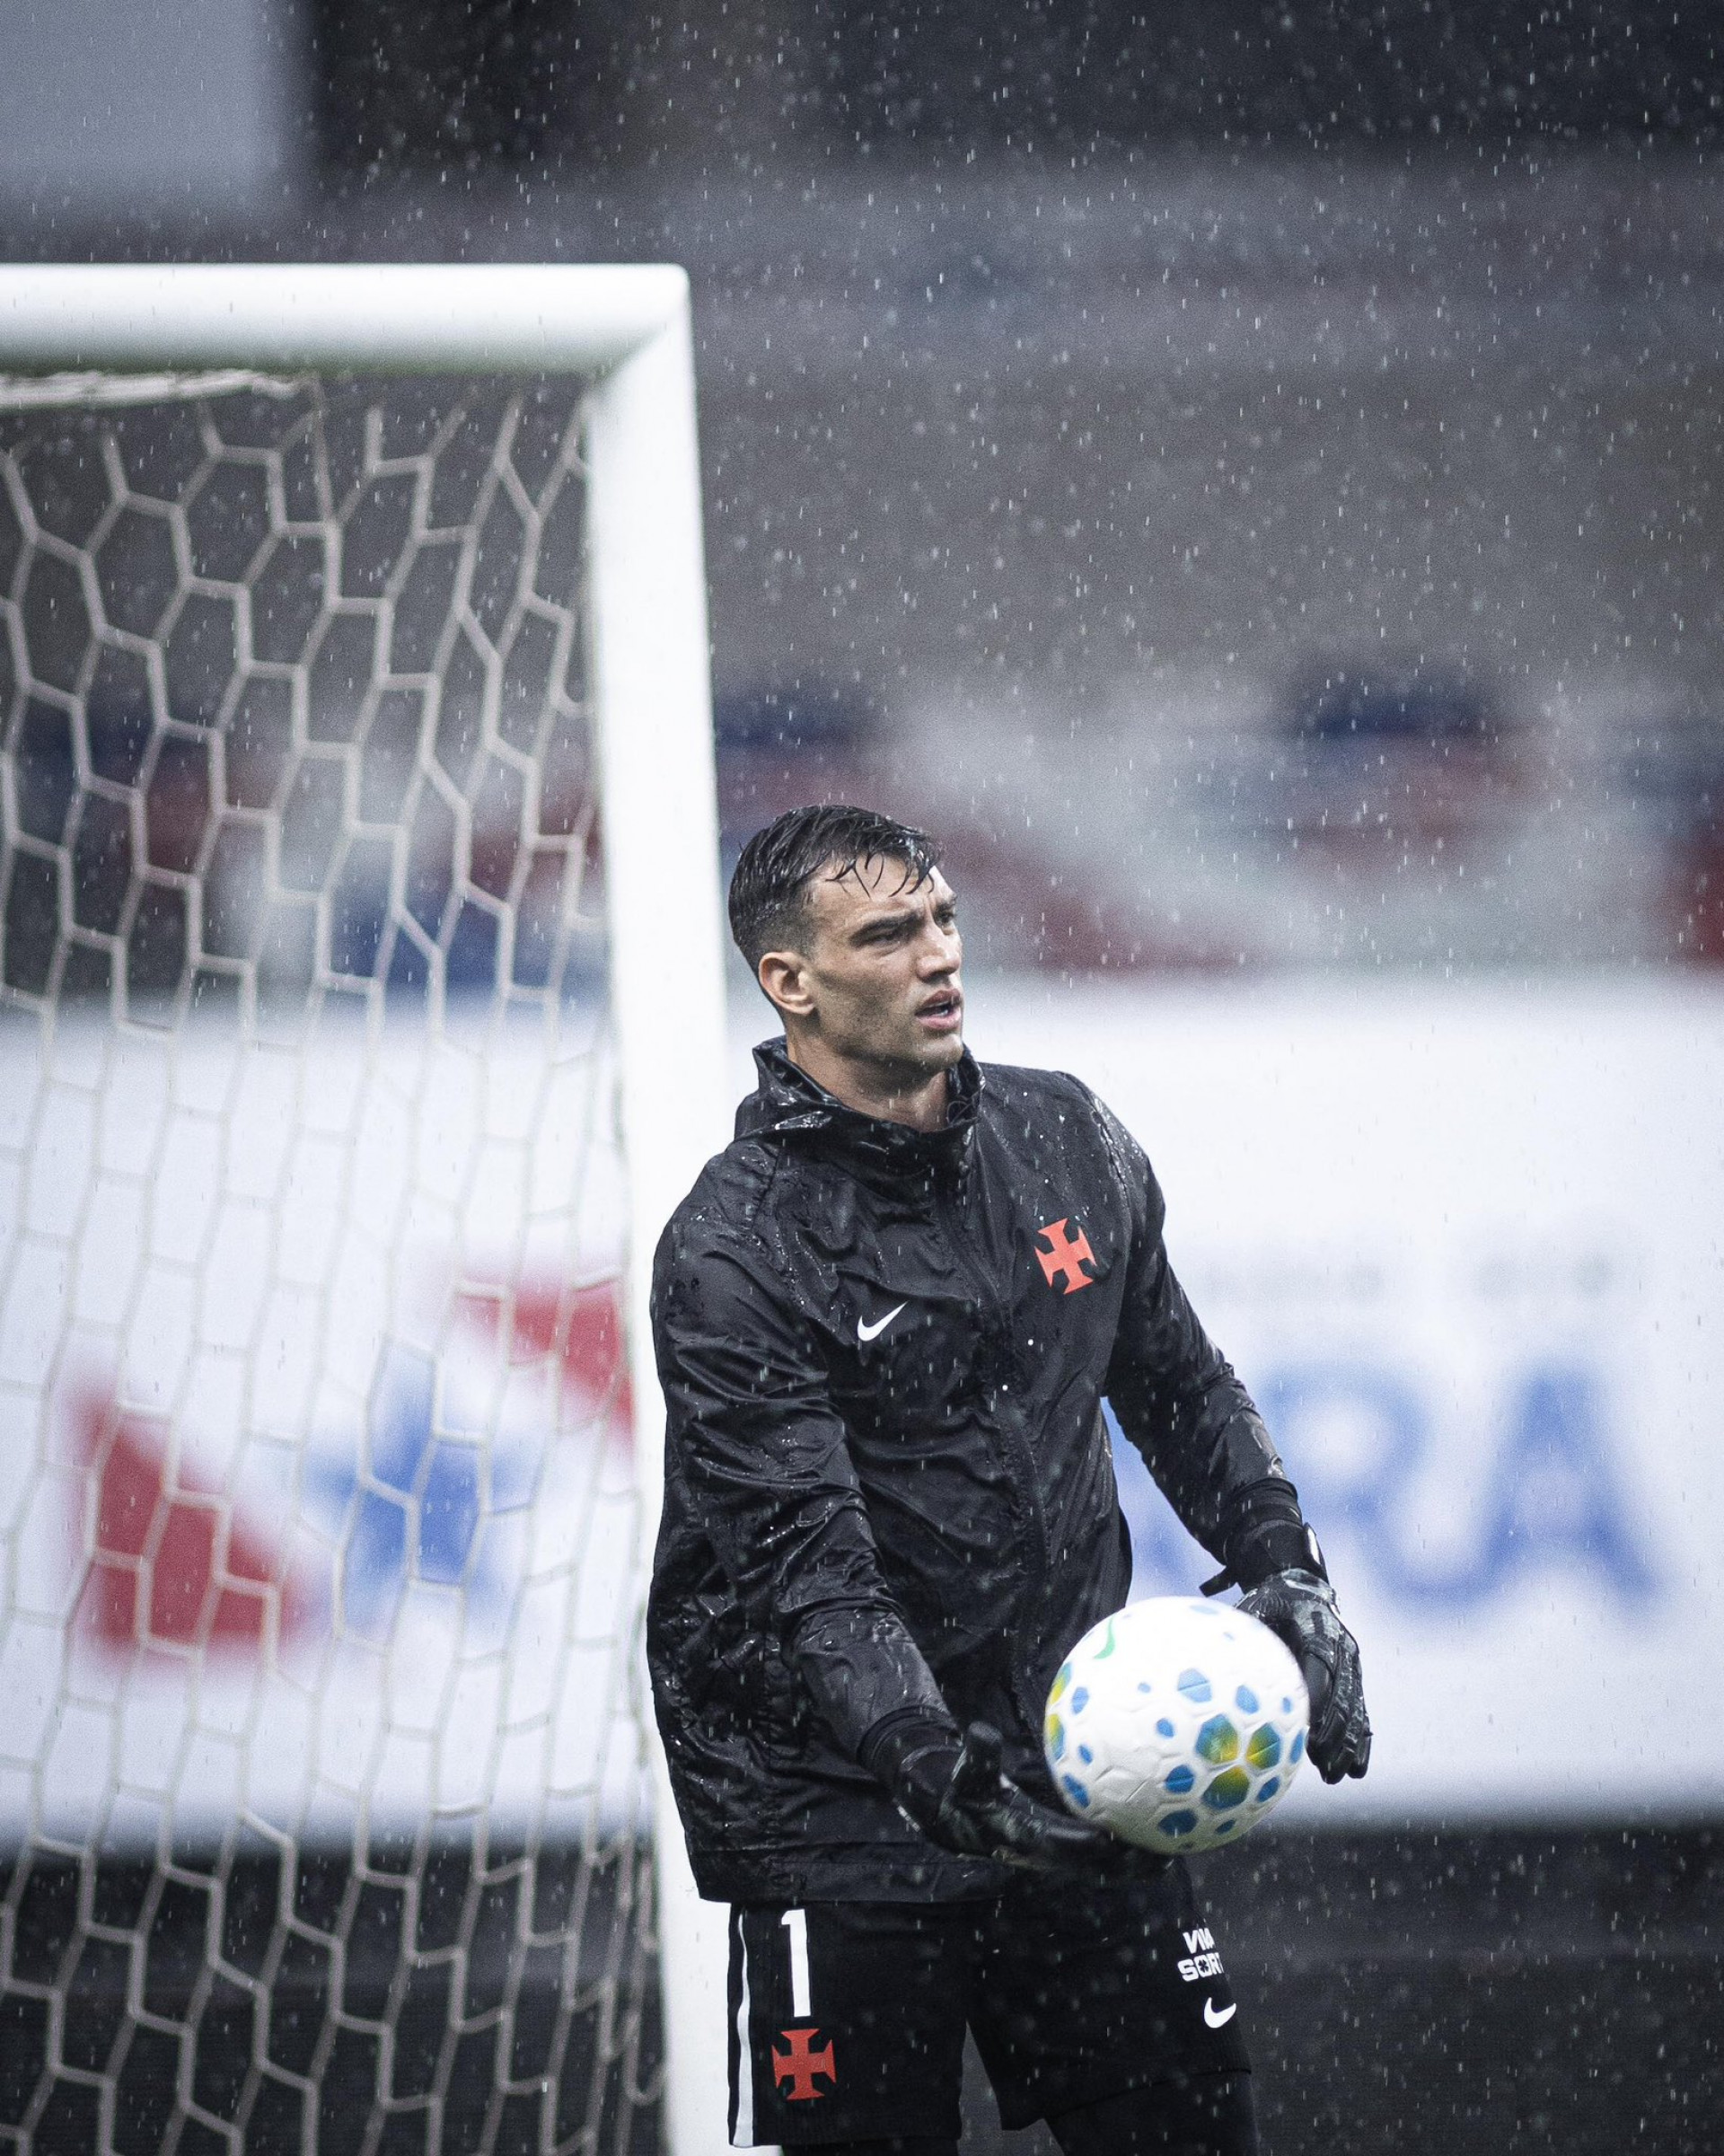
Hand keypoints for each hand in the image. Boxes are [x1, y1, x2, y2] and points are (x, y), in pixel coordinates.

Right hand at [867, 1716, 1165, 1878]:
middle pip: (1098, 1865)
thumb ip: (977, 1756)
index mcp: (1027, 1837)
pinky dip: (1133, 1838)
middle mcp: (1051, 1851)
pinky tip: (1162, 1816)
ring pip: (1109, 1863)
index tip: (1112, 1837)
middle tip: (1167, 1851)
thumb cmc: (965, 1792)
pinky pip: (1107, 1844)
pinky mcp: (1070, 1843)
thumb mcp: (966, 1775)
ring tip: (1181, 1842)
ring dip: (1142, 1859)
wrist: (962, 1818)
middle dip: (1131, 1863)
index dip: (1087, 1845)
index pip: (1062, 1846)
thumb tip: (980, 1729)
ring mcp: (1063, 1851)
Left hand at [1238, 1568, 1371, 1782]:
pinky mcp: (1354, 1677)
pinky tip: (1356, 1769)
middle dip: (1333, 1733)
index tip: (1308, 1732)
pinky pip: (1361, 1711)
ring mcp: (1352, 1665)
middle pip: (1343, 1696)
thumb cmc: (1274, 1599)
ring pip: (1355, 1709)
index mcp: (1320, 1631)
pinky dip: (1360, 1740)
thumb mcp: (1257, 1605)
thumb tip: (1215, 1657)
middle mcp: (1343, 1648)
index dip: (1318, 1701)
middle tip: (1319, 1763)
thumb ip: (1246, 1629)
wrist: (1304, 1587)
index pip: (1321, 1669)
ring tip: (1333, 1775)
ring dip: (1347, 1745)